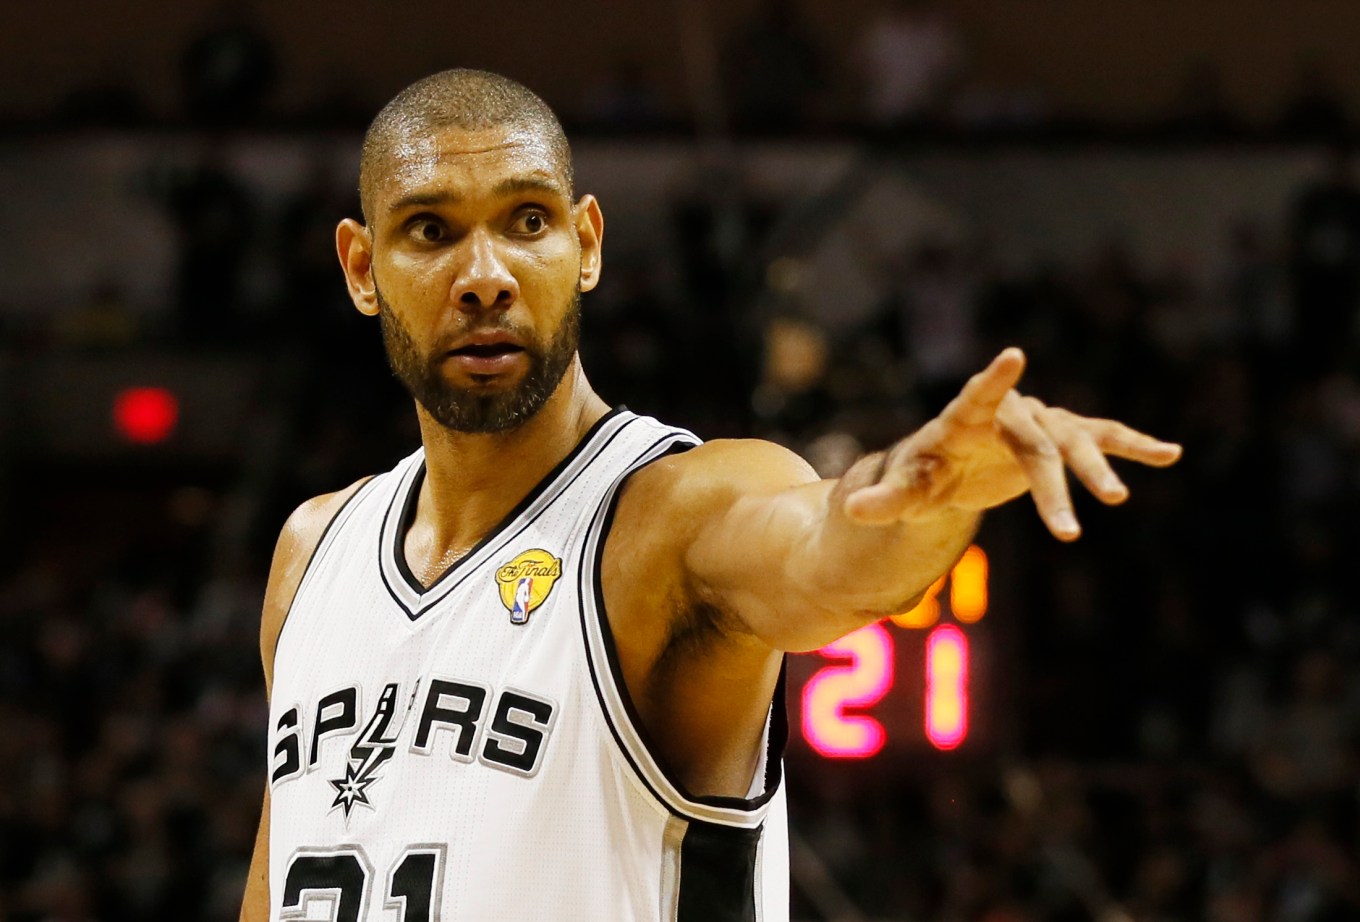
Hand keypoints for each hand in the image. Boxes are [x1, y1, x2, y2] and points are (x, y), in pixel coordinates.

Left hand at [842, 348, 1181, 540]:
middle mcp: (1009, 415)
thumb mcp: (903, 493)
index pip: (977, 398)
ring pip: (1074, 443)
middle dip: (1051, 490)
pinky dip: (1133, 446)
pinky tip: (1170, 454)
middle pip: (1036, 449)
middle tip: (1068, 533)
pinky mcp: (1061, 437)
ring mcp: (1038, 424)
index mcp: (964, 422)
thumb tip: (852, 510)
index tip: (1012, 357)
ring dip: (1098, 470)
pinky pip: (1103, 438)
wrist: (949, 467)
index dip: (993, 381)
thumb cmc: (921, 475)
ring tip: (1118, 499)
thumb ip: (882, 501)